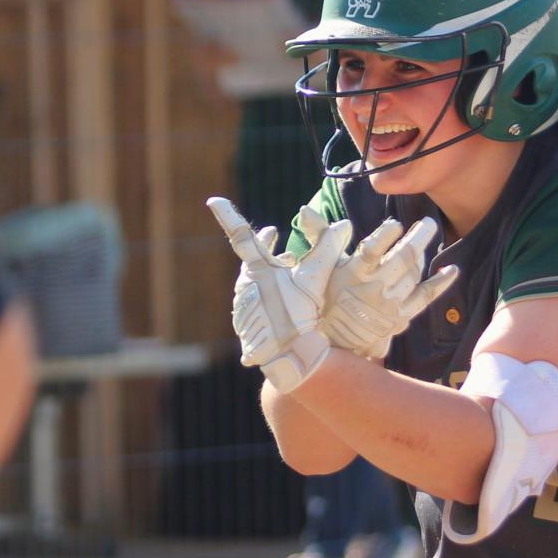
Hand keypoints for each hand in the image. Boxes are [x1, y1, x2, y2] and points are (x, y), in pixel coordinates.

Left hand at [207, 197, 350, 392]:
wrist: (285, 357)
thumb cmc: (298, 313)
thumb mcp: (315, 279)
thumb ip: (327, 249)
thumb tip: (344, 224)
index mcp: (257, 269)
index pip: (241, 235)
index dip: (228, 215)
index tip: (213, 200)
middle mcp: (244, 285)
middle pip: (252, 260)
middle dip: (265, 247)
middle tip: (274, 236)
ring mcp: (242, 306)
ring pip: (255, 283)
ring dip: (270, 275)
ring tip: (286, 273)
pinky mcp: (244, 325)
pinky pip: (255, 304)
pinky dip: (268, 298)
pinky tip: (281, 304)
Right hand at [298, 207, 458, 358]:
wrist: (331, 342)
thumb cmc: (324, 297)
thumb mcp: (317, 268)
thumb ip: (318, 237)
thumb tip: (306, 210)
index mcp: (352, 274)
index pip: (371, 252)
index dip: (385, 237)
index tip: (395, 223)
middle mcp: (373, 289)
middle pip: (402, 260)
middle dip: (418, 238)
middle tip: (428, 222)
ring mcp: (390, 305)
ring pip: (414, 275)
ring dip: (424, 253)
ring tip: (428, 234)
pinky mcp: (401, 317)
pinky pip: (425, 298)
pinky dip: (440, 284)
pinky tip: (452, 270)